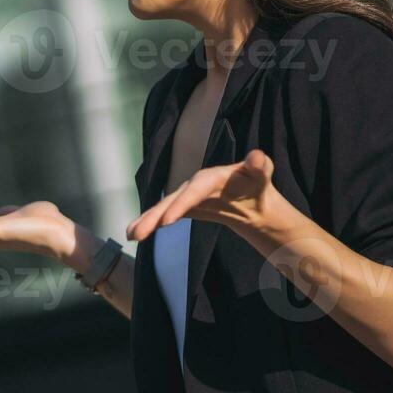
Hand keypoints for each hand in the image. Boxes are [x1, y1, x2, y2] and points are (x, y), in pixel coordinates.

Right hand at [125, 149, 282, 241]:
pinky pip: (163, 215)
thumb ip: (260, 166)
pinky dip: (148, 223)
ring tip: (131, 235)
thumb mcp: (262, 175)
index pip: (194, 190)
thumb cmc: (256, 184)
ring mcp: (185, 196)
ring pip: (163, 208)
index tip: (167, 221)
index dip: (180, 204)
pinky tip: (133, 234)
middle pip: (172, 200)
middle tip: (139, 234)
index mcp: (211, 176)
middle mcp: (193, 185)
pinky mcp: (181, 207)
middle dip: (155, 216)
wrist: (250, 198)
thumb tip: (257, 157)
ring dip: (146, 221)